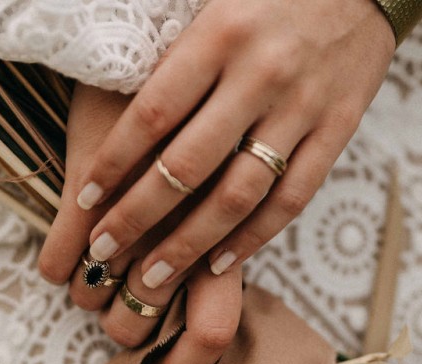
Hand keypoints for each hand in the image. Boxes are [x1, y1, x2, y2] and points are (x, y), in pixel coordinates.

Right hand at [40, 83, 242, 363]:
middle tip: (116, 327)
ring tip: (85, 293)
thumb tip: (223, 277)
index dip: (189, 362)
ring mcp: (137, 201)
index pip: (215, 327)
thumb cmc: (223, 96)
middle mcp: (186, 224)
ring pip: (103, 282)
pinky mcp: (94, 167)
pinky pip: (68, 237)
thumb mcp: (241, 165)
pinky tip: (53, 270)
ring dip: (89, 297)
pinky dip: (58, 260)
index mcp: (233, 227)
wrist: (177, 24)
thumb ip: (239, 219)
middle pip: (147, 315)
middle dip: (126, 331)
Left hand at [68, 0, 393, 288]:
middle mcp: (260, 75)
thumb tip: (121, 127)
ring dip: (189, 245)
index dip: (113, 164)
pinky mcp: (337, 131)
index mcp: (220, 36)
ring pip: (238, 195)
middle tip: (103, 252)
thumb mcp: (215, 10)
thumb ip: (175, 63)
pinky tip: (218, 263)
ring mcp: (303, 108)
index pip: (152, 115)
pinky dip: (253, 238)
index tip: (84, 200)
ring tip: (151, 278)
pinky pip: (291, 198)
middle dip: (137, 217)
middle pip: (188, 166)